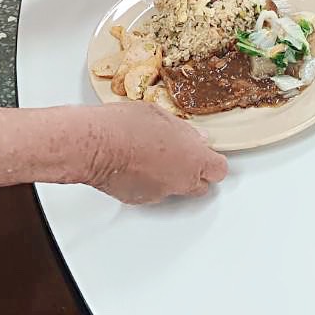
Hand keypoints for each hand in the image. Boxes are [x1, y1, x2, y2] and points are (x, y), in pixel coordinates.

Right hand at [88, 103, 227, 203]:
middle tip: (182, 155)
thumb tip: (195, 137)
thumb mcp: (162, 115)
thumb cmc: (125, 126)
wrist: (95, 145)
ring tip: (151, 156)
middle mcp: (182, 180)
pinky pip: (153, 192)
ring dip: (170, 177)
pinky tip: (136, 165)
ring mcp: (161, 192)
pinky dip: (148, 182)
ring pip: (175, 189)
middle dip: (195, 172)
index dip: (212, 161)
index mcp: (194, 158)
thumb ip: (184, 131)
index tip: (206, 153)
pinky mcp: (141, 199)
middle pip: (201, 185)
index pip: (219, 169)